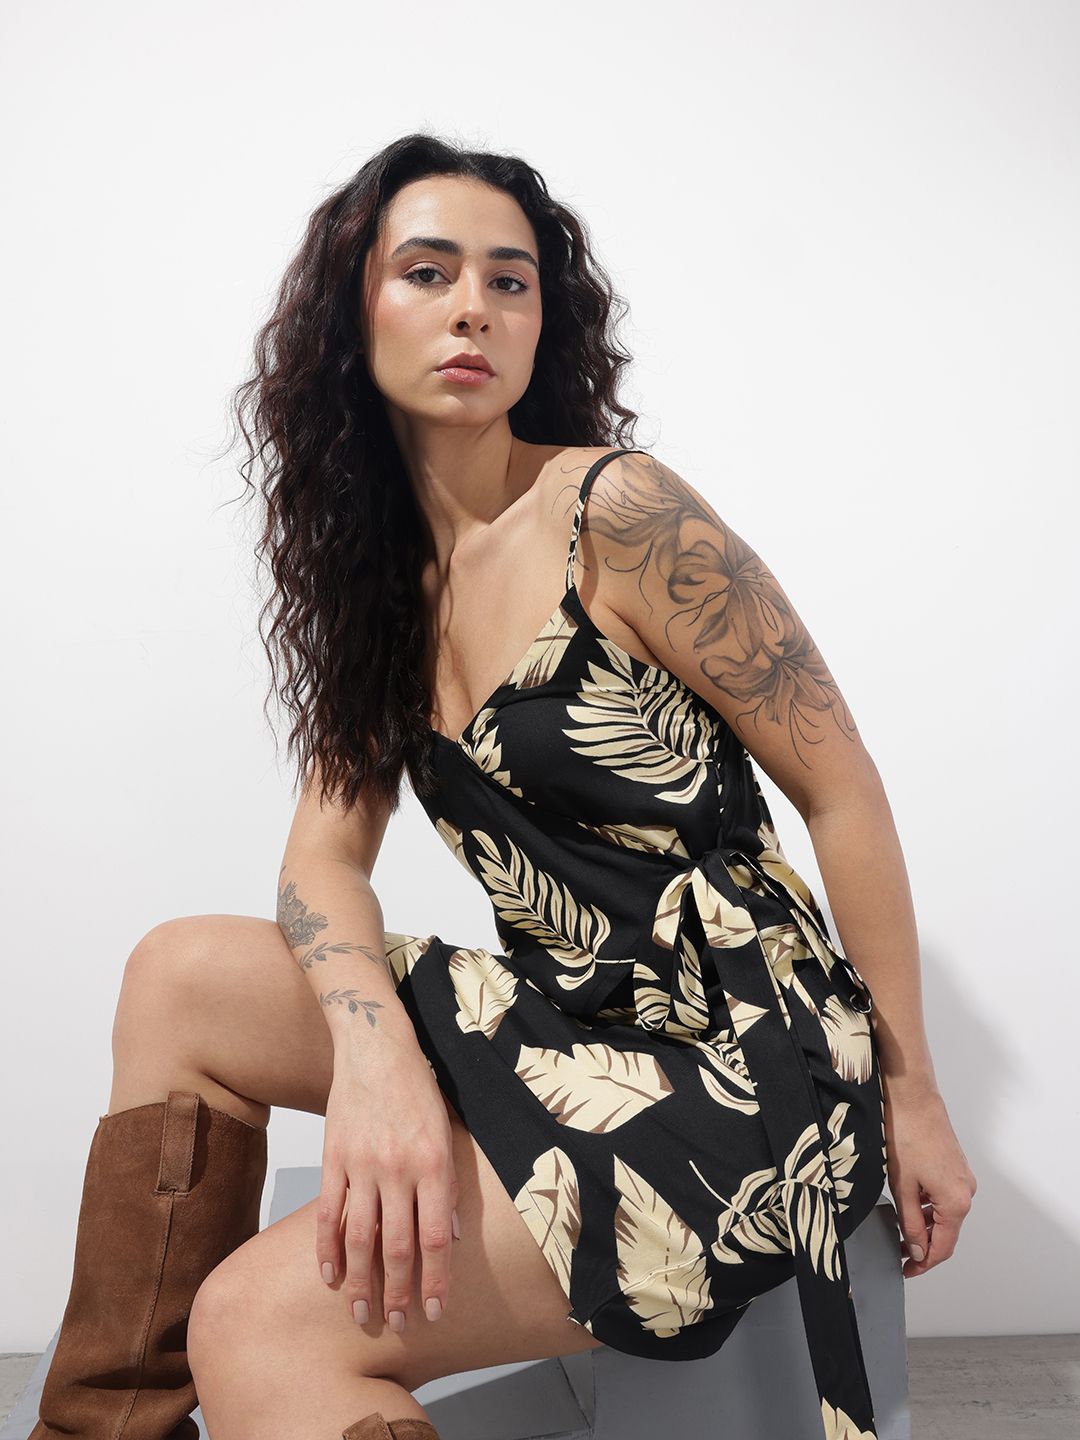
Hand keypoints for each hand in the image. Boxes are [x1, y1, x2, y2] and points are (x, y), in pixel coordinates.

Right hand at [316, 1046, 459, 1328]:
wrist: (376, 1048)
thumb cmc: (417, 1089)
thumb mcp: (447, 1132)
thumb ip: (450, 1184)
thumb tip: (452, 1236)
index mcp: (433, 1163)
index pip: (436, 1237)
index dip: (436, 1280)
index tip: (434, 1312)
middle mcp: (398, 1169)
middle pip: (398, 1246)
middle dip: (399, 1292)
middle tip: (397, 1324)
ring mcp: (362, 1165)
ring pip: (360, 1238)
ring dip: (361, 1282)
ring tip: (362, 1313)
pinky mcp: (332, 1158)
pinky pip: (327, 1213)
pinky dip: (326, 1250)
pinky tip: (328, 1277)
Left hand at [883, 1079, 976, 1275]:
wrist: (913, 1098)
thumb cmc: (906, 1135)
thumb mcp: (902, 1187)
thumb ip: (910, 1224)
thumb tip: (917, 1251)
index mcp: (955, 1202)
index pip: (942, 1247)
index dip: (923, 1264)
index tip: (906, 1270)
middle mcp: (966, 1192)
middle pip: (946, 1233)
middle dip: (922, 1245)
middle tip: (898, 1252)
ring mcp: (963, 1178)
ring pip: (944, 1214)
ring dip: (924, 1224)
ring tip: (898, 1227)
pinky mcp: (955, 1166)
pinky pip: (944, 1197)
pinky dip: (927, 1206)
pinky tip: (908, 1203)